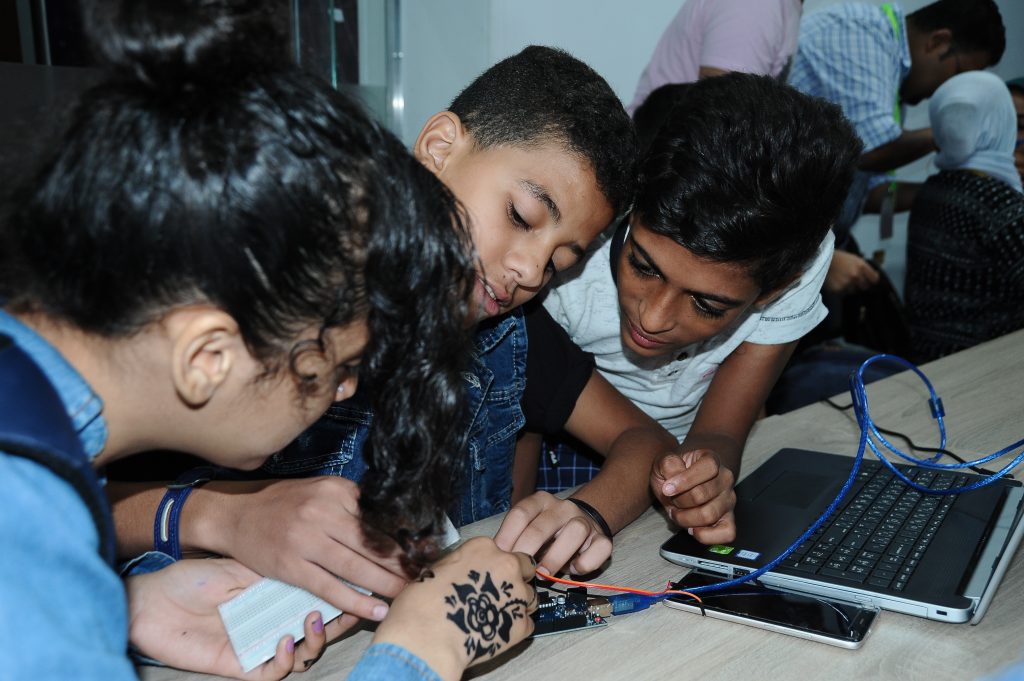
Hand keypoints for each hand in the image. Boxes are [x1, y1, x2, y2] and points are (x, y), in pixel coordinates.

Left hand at [126, 558, 355, 678]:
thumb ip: (278, 567)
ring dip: (316, 640)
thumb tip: (322, 552)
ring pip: (304, 656)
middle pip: (319, 632)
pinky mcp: (241, 668)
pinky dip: (285, 660)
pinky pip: (274, 673)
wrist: (152, 600)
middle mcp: (274, 626)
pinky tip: (284, 639)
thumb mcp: (243, 566)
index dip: (342, 596)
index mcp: (276, 600)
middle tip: (356, 607)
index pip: (320, 601)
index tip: (363, 582)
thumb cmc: (193, 578)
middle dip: (341, 621)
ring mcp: (259, 649)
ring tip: (313, 618)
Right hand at [210, 477, 406, 619]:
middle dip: (401, 563)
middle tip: (422, 576)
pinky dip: (356, 601)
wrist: (236, 515)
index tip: (423, 551)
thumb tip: (395, 523)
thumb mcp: (321, 490)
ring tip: (406, 594)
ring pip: (356, 567)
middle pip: (372, 543)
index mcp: (336, 490)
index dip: (403, 537)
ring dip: (385, 584)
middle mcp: (322, 512)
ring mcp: (306, 540)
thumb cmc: (285, 503)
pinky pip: (330, 588)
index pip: (379, 517)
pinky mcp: (292, 566)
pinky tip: (375, 610)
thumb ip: (352, 503)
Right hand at [373, 537, 536, 680]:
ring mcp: (517, 595)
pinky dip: (516, 628)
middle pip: (526, 568)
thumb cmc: (422, 602)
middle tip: (498, 596)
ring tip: (495, 617)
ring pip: (531, 597)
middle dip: (517, 580)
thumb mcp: (438, 569)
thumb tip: (466, 575)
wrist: (426, 635)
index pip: (504, 552)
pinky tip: (496, 633)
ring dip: (518, 605)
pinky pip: (528, 623)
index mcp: (484, 547)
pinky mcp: (521, 624)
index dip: (497, 567)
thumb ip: (463, 567)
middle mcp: (506, 565)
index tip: (489, 578)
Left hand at [493, 491, 611, 574]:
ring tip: (544, 574)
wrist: (583, 525)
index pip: (520, 513)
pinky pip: (599, 548)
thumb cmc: (547, 534)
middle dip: (528, 550)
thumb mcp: (529, 529)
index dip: (507, 536)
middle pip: (543, 526)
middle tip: (519, 569)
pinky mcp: (602, 538)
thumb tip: (495, 557)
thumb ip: (516, 539)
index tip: (499, 556)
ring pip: (575, 532)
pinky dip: (586, 563)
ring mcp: (584, 522)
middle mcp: (563, 508)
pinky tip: (573, 570)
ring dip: (556, 557)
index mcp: (540, 502)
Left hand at [651, 449, 735, 543]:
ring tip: (678, 514)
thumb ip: (668, 464)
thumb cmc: (673, 473)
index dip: (685, 480)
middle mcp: (725, 479)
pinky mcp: (729, 519)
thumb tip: (674, 478)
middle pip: (701, 495)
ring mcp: (729, 499)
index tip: (667, 489)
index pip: (708, 468)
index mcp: (711, 460)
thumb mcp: (664, 462)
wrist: (679, 483)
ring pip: (709, 515)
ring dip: (686, 518)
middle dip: (679, 501)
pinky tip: (692, 528)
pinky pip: (727, 533)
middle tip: (672, 501)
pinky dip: (706, 535)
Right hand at [823, 251, 879, 294]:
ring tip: (842, 280)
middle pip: (865, 287)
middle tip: (853, 280)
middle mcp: (855, 276)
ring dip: (850, 287)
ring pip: (853, 291)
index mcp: (861, 266)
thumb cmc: (838, 258)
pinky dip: (841, 289)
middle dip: (860, 284)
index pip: (875, 279)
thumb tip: (872, 277)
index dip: (871, 280)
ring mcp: (846, 284)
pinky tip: (836, 282)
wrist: (820, 260)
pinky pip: (843, 293)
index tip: (869, 280)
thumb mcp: (854, 259)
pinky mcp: (838, 290)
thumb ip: (863, 268)